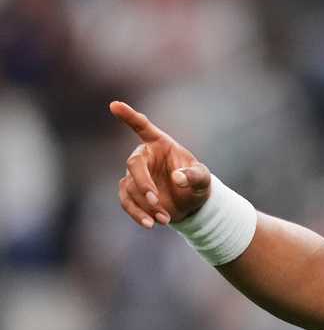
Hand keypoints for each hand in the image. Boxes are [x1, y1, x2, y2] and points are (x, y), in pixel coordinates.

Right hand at [111, 101, 212, 227]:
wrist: (192, 204)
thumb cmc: (197, 184)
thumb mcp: (203, 179)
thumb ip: (194, 176)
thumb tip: (177, 178)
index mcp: (160, 144)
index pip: (142, 127)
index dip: (129, 116)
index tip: (114, 105)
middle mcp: (145, 157)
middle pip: (133, 164)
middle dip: (143, 184)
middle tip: (156, 201)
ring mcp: (135, 175)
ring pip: (130, 188)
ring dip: (146, 205)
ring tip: (165, 219)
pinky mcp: (131, 193)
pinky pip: (127, 202)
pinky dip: (138, 214)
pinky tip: (151, 224)